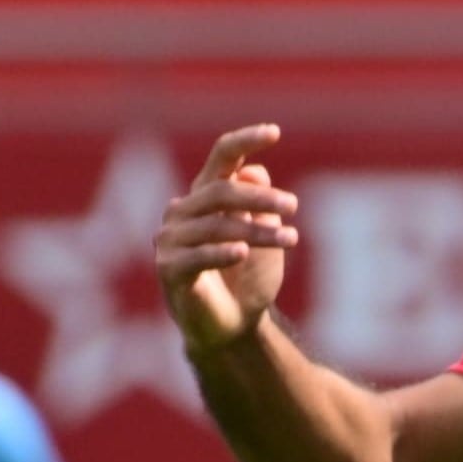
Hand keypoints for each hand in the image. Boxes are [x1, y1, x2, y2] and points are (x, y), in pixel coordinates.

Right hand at [157, 126, 299, 354]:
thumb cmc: (248, 279)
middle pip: (222, 191)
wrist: (234, 329)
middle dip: (260, 197)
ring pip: (217, 225)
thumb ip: (260, 205)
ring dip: (257, 232)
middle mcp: (183, 211)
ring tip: (291, 240)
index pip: (221, 158)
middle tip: (293, 206)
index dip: (245, 141)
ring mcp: (171, 240)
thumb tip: (255, 171)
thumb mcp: (263, 237)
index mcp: (205, 197)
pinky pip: (196, 256)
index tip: (274, 132)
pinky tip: (242, 253)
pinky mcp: (169, 269)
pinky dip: (221, 253)